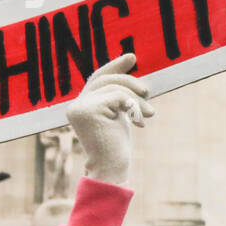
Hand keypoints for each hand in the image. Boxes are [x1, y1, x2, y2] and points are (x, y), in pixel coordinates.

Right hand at [65, 54, 153, 186]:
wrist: (112, 168)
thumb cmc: (117, 146)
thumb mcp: (118, 116)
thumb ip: (118, 97)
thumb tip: (129, 70)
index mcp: (81, 105)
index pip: (97, 78)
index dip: (114, 66)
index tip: (132, 57)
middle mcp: (75, 105)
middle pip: (105, 79)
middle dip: (130, 81)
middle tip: (148, 91)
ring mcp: (78, 108)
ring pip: (115, 87)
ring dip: (137, 100)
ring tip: (150, 114)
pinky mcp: (86, 111)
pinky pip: (118, 96)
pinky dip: (133, 106)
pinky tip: (139, 122)